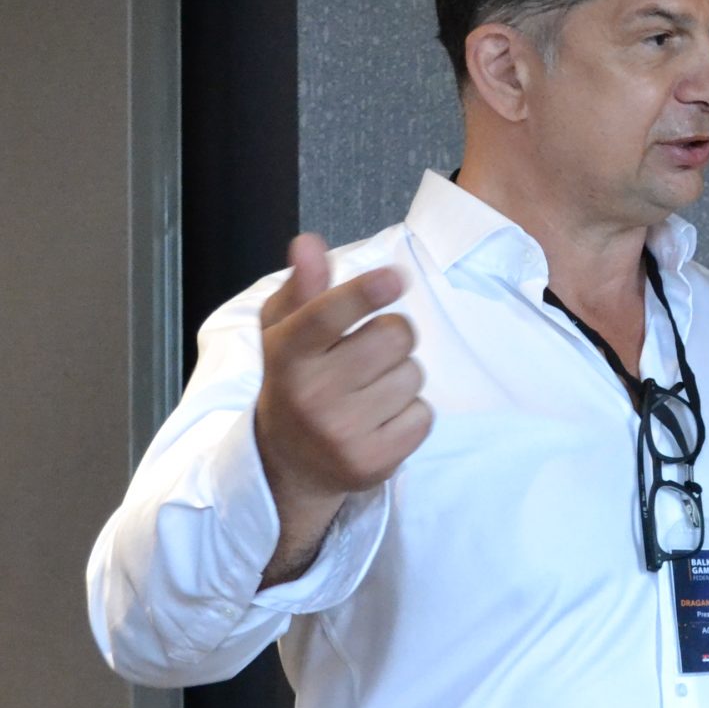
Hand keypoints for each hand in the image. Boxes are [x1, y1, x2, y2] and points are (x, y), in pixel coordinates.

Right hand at [252, 234, 429, 579]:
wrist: (289, 463)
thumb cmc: (294, 381)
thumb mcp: (284, 332)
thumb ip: (301, 287)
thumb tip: (308, 244)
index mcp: (287, 355)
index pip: (325, 316)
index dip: (362, 294)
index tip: (393, 278)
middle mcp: (311, 396)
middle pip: (394, 336)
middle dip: (392, 336)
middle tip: (366, 354)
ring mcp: (342, 434)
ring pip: (413, 376)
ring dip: (401, 376)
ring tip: (368, 391)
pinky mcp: (373, 463)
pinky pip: (423, 416)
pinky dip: (411, 414)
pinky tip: (380, 420)